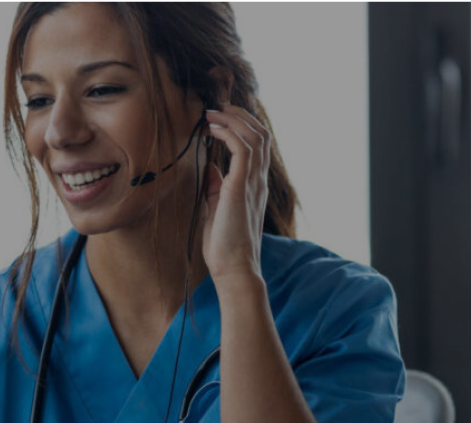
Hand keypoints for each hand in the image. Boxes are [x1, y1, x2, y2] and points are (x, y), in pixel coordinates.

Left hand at [202, 105, 270, 280]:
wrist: (233, 268)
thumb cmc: (224, 245)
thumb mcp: (216, 209)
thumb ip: (216, 187)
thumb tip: (210, 167)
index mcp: (254, 186)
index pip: (258, 146)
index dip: (243, 126)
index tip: (222, 117)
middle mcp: (258, 181)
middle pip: (260, 134)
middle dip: (240, 115)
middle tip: (218, 107)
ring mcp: (253, 183)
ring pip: (255, 136)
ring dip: (233, 119)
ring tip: (213, 113)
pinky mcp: (242, 187)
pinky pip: (242, 149)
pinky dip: (228, 133)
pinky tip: (212, 129)